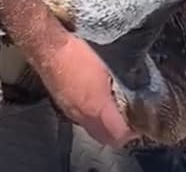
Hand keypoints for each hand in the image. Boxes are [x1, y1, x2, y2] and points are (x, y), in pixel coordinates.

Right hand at [30, 33, 136, 147]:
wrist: (48, 47)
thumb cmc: (77, 52)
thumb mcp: (110, 64)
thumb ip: (125, 82)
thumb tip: (138, 89)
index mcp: (96, 108)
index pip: (120, 135)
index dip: (132, 130)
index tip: (138, 119)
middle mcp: (82, 115)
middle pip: (106, 138)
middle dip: (119, 132)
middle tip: (127, 116)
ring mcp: (70, 111)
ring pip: (92, 129)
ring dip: (104, 124)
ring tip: (112, 107)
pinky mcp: (62, 104)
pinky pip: (80, 118)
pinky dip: (90, 115)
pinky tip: (93, 97)